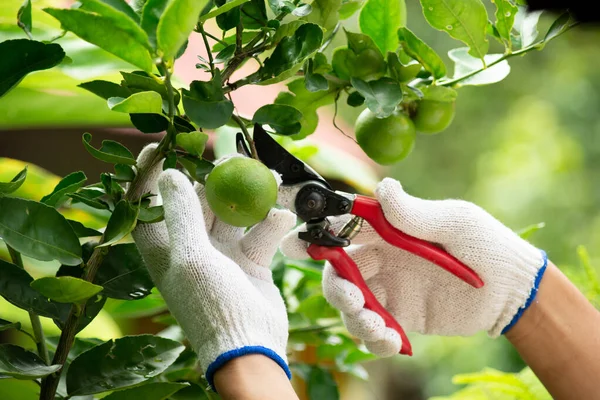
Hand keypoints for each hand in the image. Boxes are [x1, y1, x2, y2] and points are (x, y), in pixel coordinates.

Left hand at [129, 145, 295, 388]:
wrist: (251, 346)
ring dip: (250, 198)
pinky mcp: (249, 260)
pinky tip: (282, 217)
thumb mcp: (192, 257)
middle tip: (232, 156)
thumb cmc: (211, 305)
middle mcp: (191, 248)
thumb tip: (168, 174)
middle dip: (215, 180)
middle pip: (198, 202)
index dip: (150, 175)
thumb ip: (182, 214)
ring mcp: (222, 253)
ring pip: (233, 214)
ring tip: (270, 178)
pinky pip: (258, 233)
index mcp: (165, 249)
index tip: (161, 145)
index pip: (149, 205)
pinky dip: (270, 224)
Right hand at [281, 178, 546, 355]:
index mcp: (388, 231)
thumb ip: (413, 212)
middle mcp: (382, 259)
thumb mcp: (453, 222)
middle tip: (354, 300)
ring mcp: (389, 290)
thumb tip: (383, 188)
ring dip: (356, 320)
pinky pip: (373, 330)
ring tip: (381, 330)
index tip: (298, 245)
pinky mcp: (400, 317)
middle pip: (338, 273)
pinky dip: (375, 339)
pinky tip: (394, 341)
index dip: (318, 235)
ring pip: (351, 306)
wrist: (511, 291)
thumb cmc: (485, 245)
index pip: (344, 230)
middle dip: (337, 289)